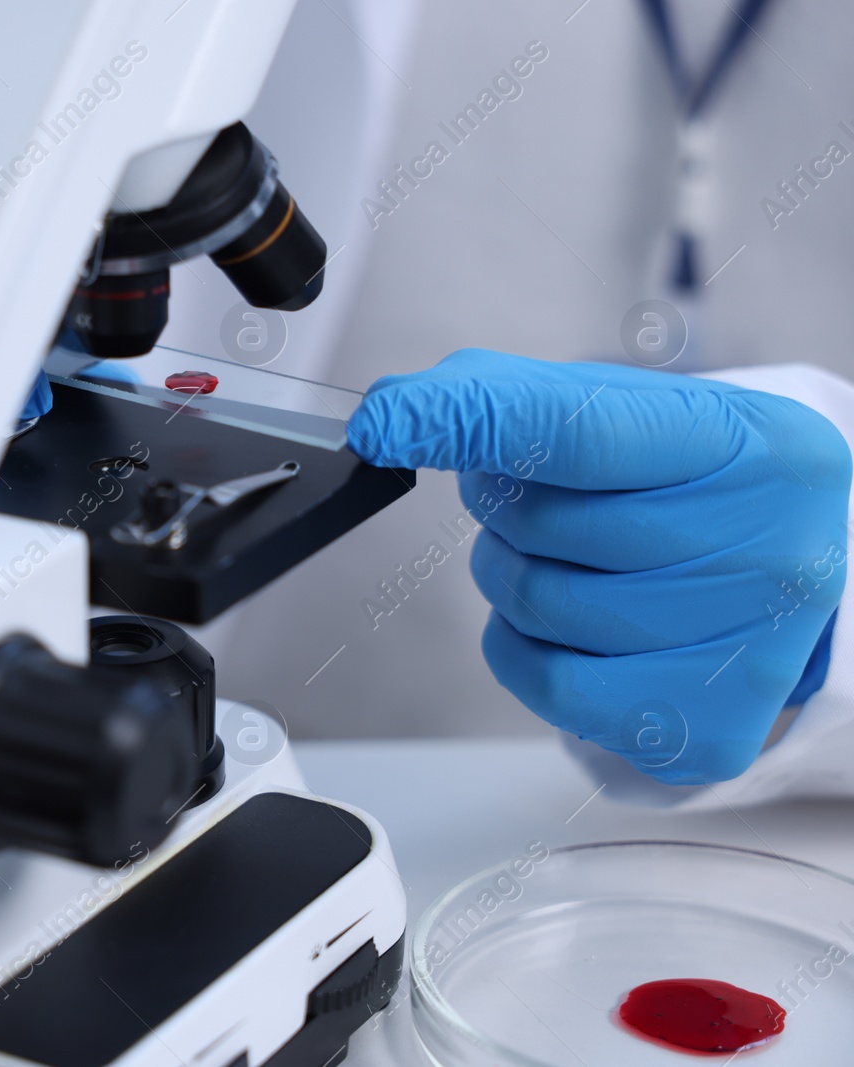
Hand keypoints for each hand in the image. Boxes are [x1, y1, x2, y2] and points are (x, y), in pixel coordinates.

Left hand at [347, 349, 850, 783]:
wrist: (782, 576)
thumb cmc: (691, 486)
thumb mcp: (626, 412)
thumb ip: (510, 397)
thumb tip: (391, 414)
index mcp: (752, 442)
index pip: (579, 429)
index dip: (469, 423)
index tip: (385, 424)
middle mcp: (771, 546)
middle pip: (544, 524)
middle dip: (506, 508)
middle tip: (541, 503)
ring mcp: (746, 648)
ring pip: (538, 605)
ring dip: (514, 578)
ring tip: (564, 560)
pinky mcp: (705, 728)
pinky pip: (548, 686)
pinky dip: (522, 649)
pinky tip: (564, 626)